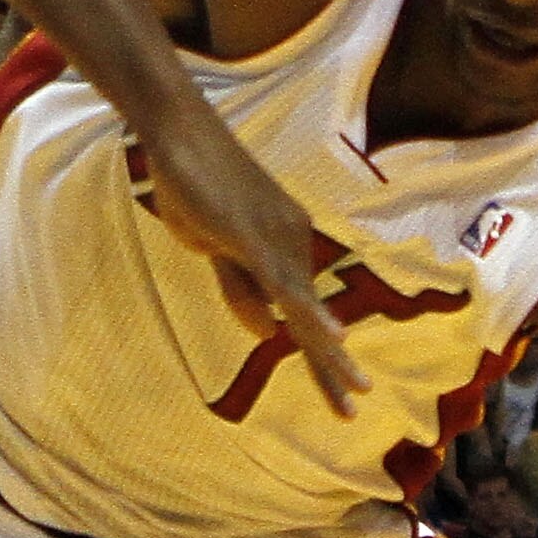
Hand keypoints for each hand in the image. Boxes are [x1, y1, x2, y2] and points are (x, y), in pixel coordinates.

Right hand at [139, 106, 367, 418]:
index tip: (341, 393)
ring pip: (306, 308)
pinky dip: (307, 312)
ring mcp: (276, 238)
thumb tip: (269, 334)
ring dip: (328, 353)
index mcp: (283, 248)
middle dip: (334, 366)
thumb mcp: (214, 248)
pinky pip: (282, 282)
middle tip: (357, 405)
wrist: (180, 131)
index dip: (322, 356)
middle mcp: (291, 243)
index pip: (304, 314)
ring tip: (355, 390)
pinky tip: (330, 336)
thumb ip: (242, 290)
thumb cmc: (193, 184)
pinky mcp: (252, 234)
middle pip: (315, 317)